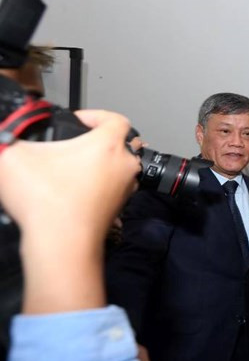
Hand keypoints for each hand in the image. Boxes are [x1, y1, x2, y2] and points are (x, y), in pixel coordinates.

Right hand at [0, 109, 141, 313]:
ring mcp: (125, 190)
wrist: (61, 244)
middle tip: (73, 145)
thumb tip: (4, 137)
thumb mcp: (12, 158)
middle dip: (98, 141)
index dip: (95, 115)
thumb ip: (7, 139)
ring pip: (119, 168)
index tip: (77, 121)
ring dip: (100, 165)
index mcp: (108, 145)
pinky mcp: (118, 210)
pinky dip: (98, 187)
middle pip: (121, 143)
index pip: (115, 118)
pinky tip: (73, 192)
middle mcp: (124, 165)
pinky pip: (112, 191)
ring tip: (71, 169)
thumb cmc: (46, 201)